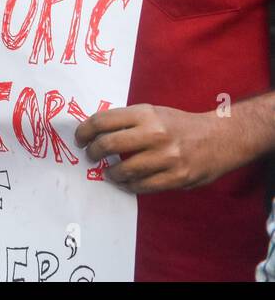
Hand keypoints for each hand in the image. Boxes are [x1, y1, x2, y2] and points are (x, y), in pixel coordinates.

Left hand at [76, 103, 231, 193]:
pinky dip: (129, 186)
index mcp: (145, 114)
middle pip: (108, 145)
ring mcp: (167, 157)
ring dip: (110, 173)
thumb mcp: (153, 113)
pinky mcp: (177, 177)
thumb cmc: (180, 125)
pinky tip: (125, 182)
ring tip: (109, 172)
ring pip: (123, 170)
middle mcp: (155, 133)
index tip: (79, 139)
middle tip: (90, 156)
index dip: (84, 132)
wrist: (220, 137)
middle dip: (92, 153)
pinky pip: (142, 186)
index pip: (102, 121)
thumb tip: (94, 132)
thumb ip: (127, 121)